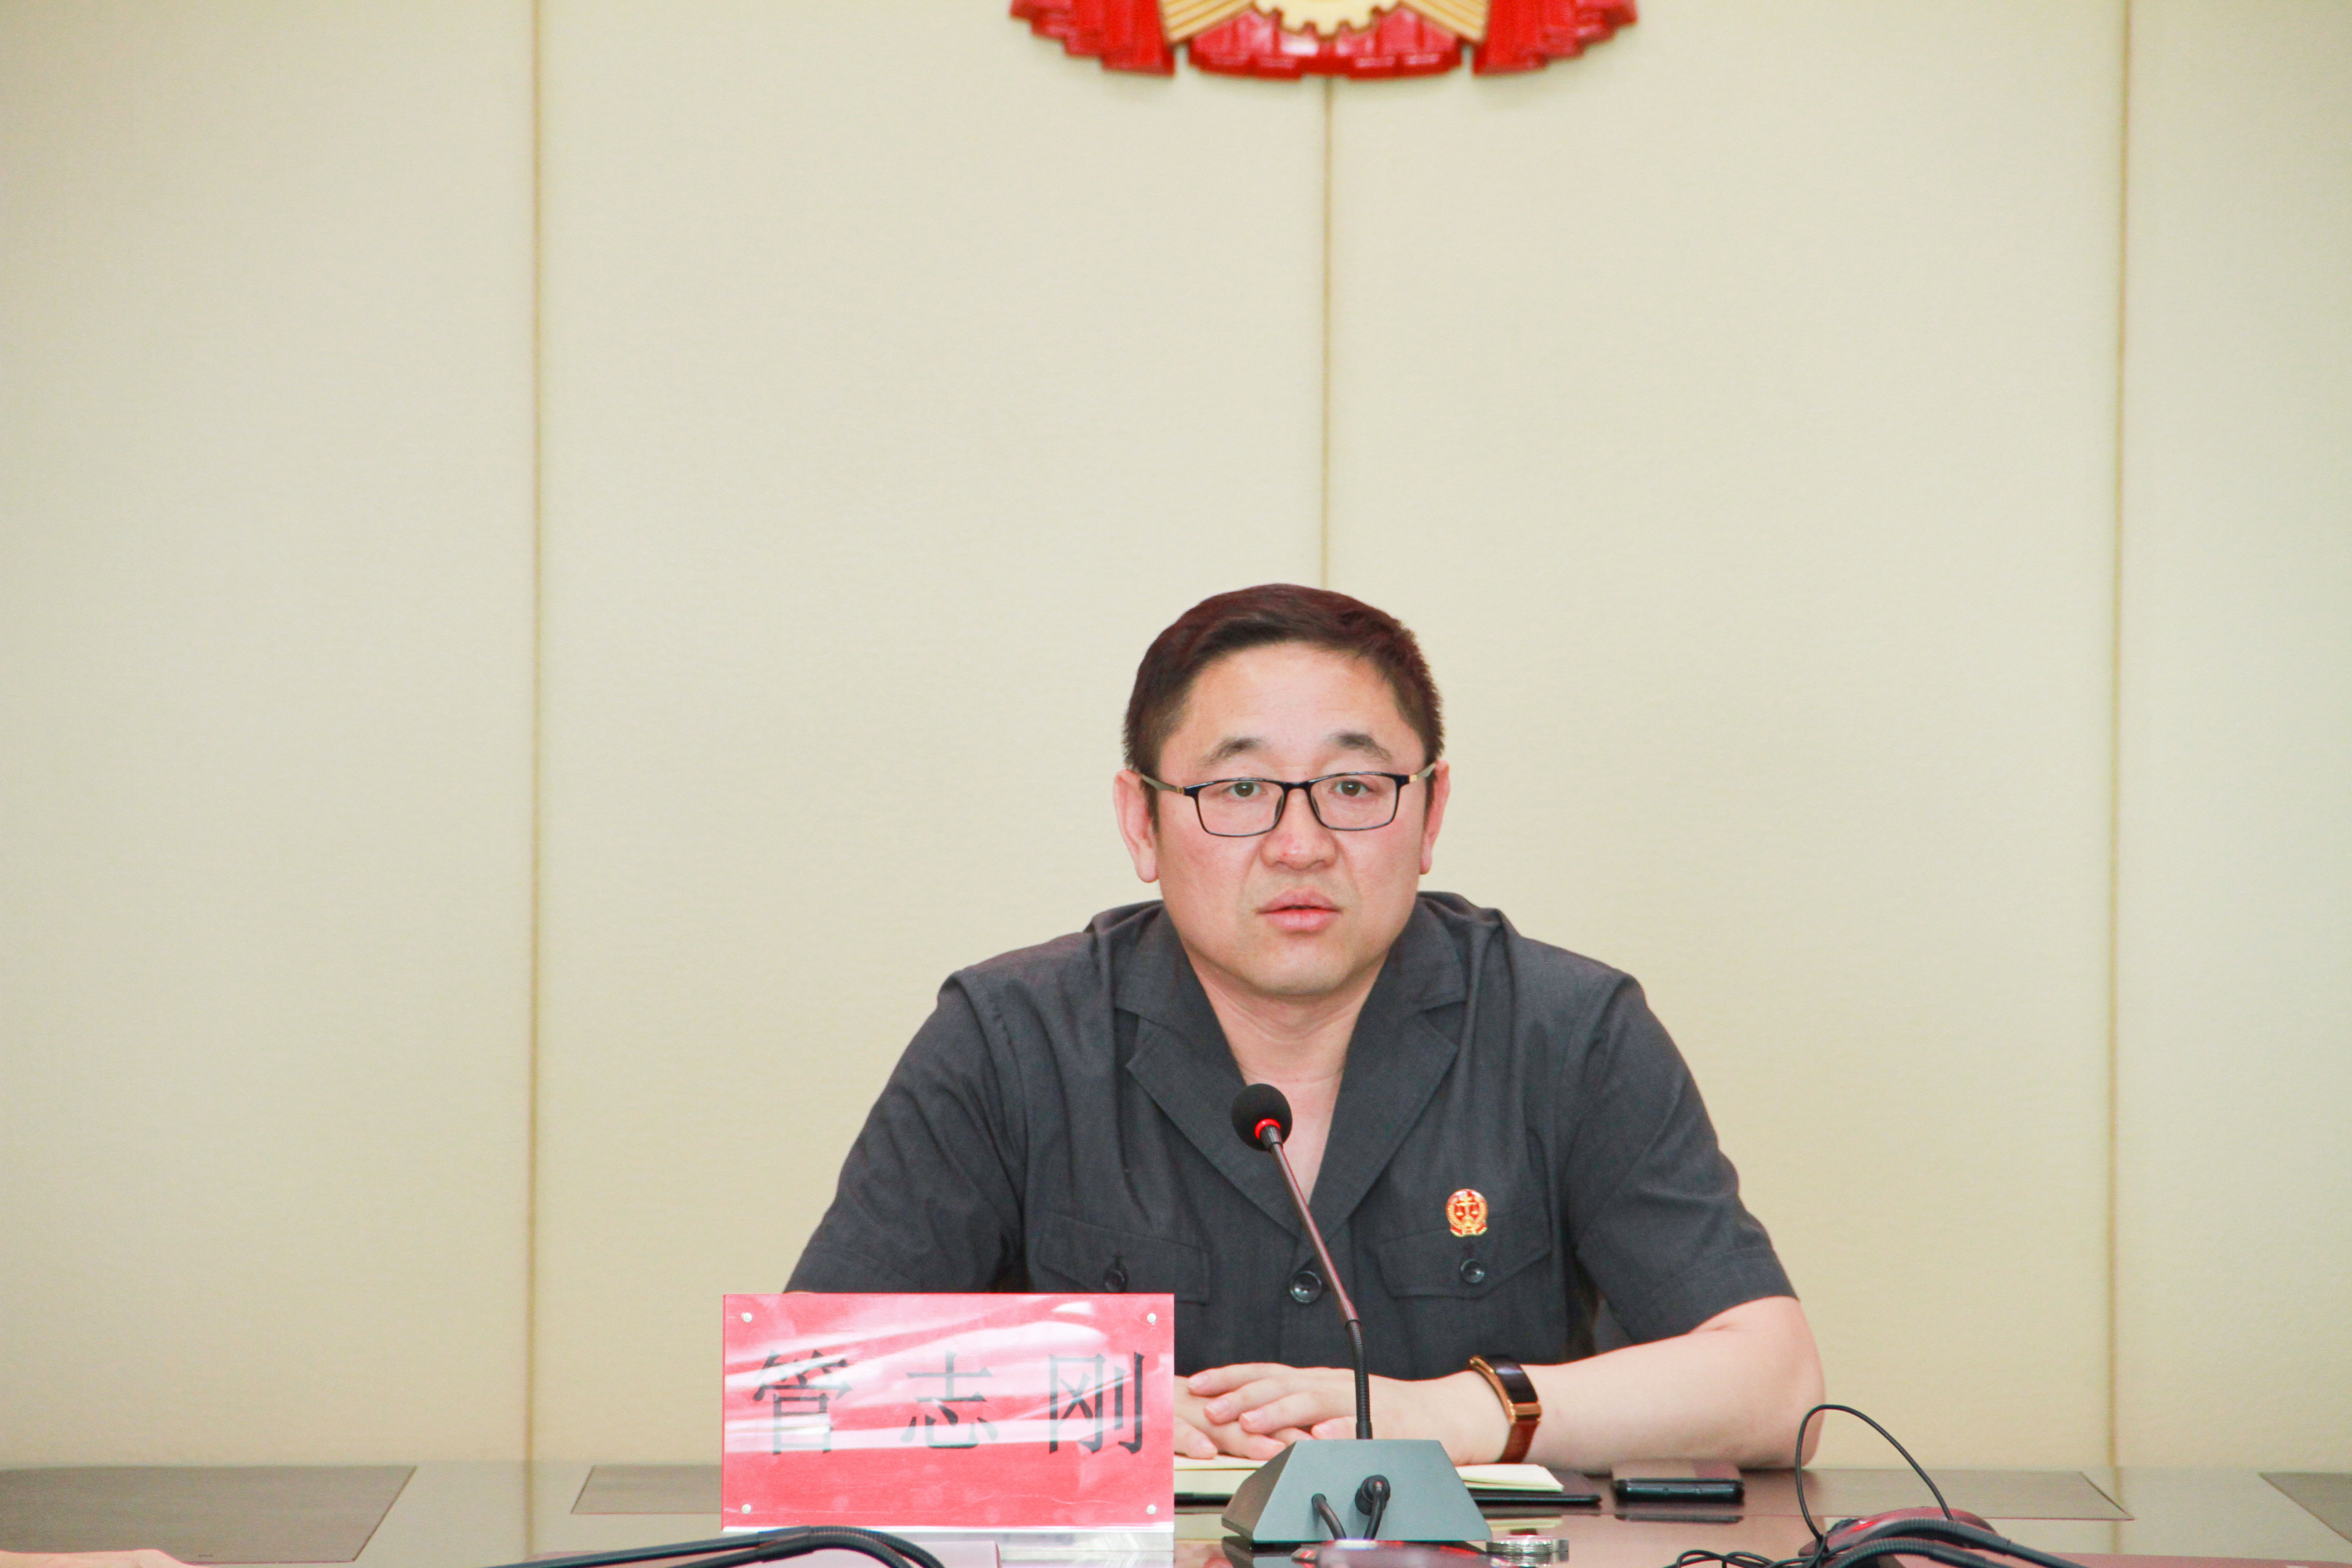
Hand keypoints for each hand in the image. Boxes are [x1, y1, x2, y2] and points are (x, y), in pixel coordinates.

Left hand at [1186, 1363, 1506, 1464]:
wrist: (1442, 1414)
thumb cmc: (1384, 1410)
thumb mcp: (1332, 1402)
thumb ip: (1298, 1406)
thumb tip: (1247, 1413)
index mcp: (1316, 1381)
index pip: (1265, 1373)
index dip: (1230, 1377)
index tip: (1198, 1384)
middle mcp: (1332, 1385)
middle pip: (1280, 1385)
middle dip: (1241, 1397)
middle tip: (1212, 1410)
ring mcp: (1357, 1402)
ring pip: (1312, 1402)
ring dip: (1278, 1412)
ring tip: (1250, 1422)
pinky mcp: (1385, 1423)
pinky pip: (1359, 1426)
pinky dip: (1337, 1431)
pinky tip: (1319, 1437)